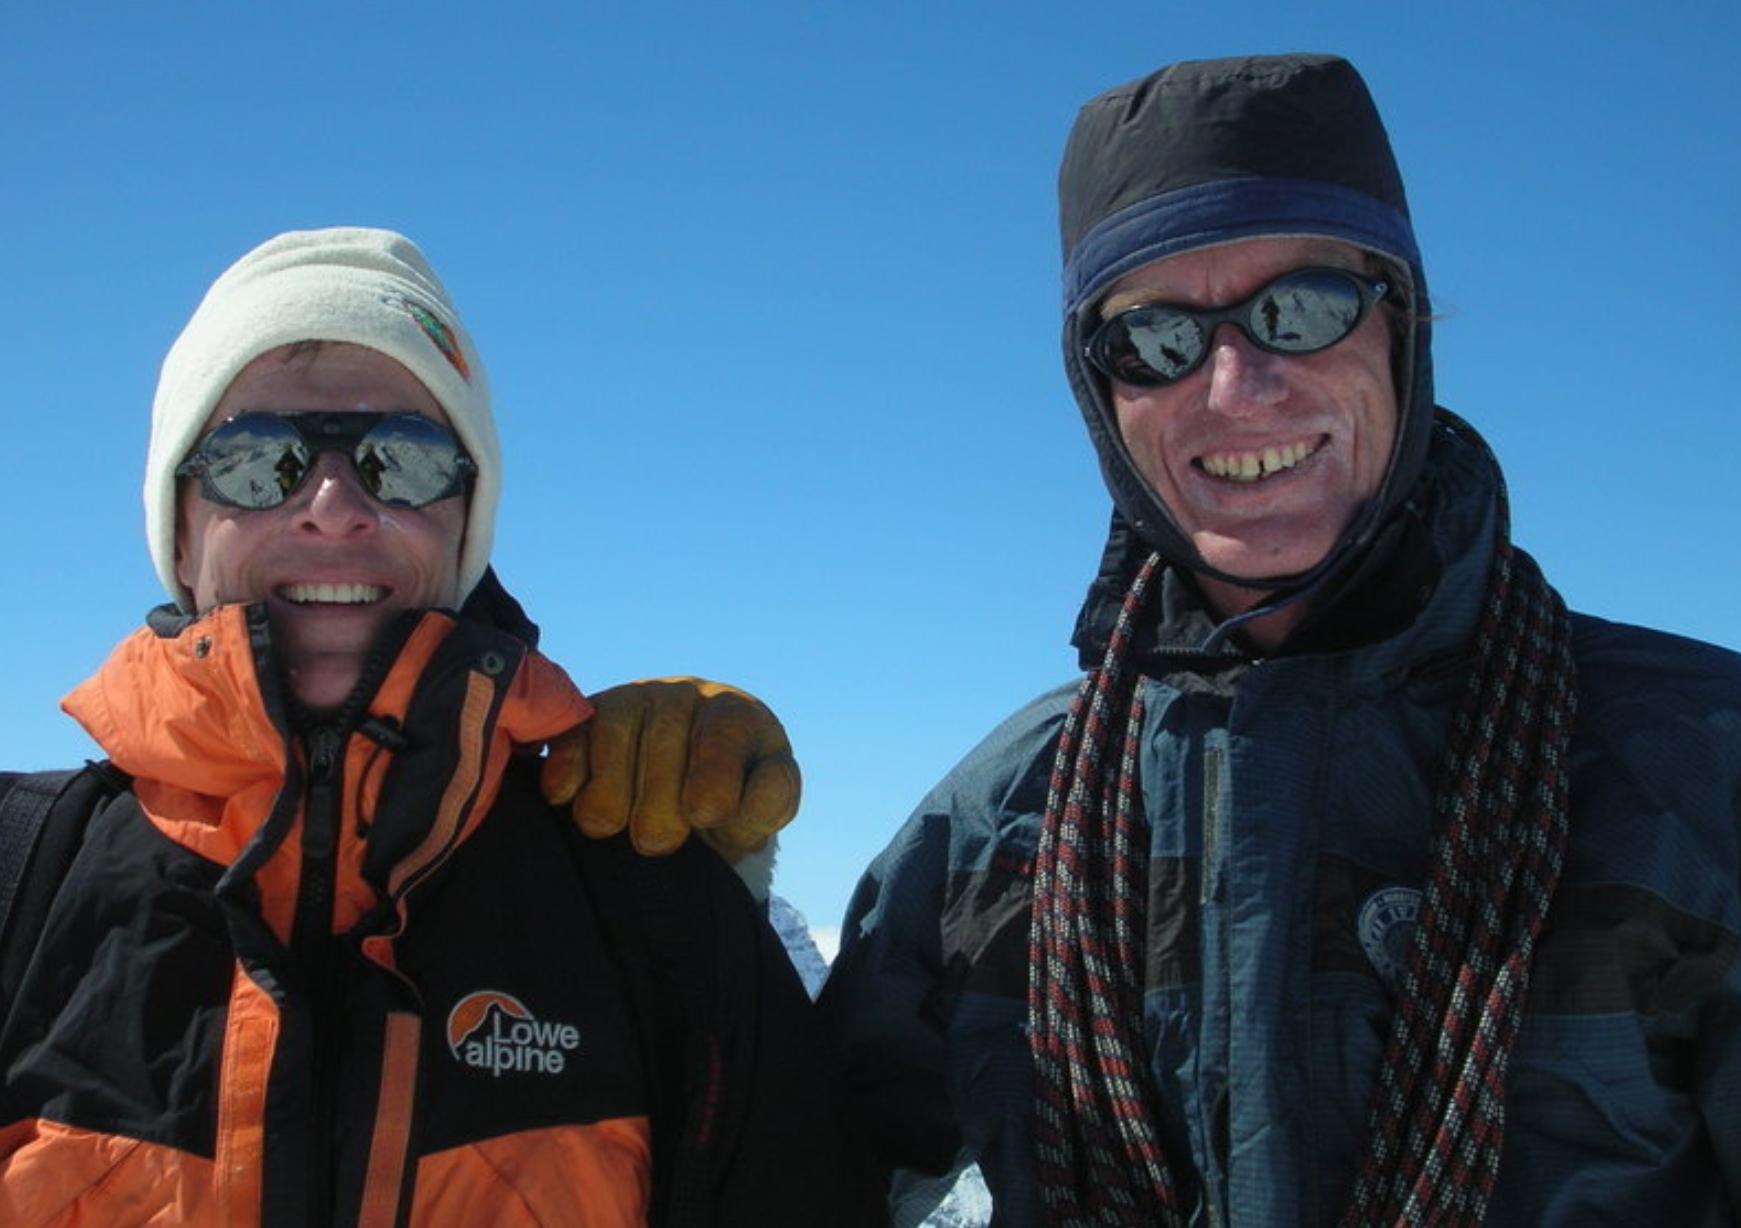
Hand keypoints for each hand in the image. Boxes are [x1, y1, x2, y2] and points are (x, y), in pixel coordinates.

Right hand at [541, 677, 799, 860]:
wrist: (686, 801)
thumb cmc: (729, 807)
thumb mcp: (758, 811)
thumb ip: (768, 803)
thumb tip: (729, 797)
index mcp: (737, 714)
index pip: (723, 738)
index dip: (710, 782)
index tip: (703, 817)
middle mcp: (684, 695)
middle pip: (663, 744)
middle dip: (658, 808)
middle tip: (661, 843)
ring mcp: (633, 699)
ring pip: (613, 737)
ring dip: (610, 798)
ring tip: (615, 827)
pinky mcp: (587, 715)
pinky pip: (569, 735)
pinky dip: (566, 772)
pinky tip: (568, 798)